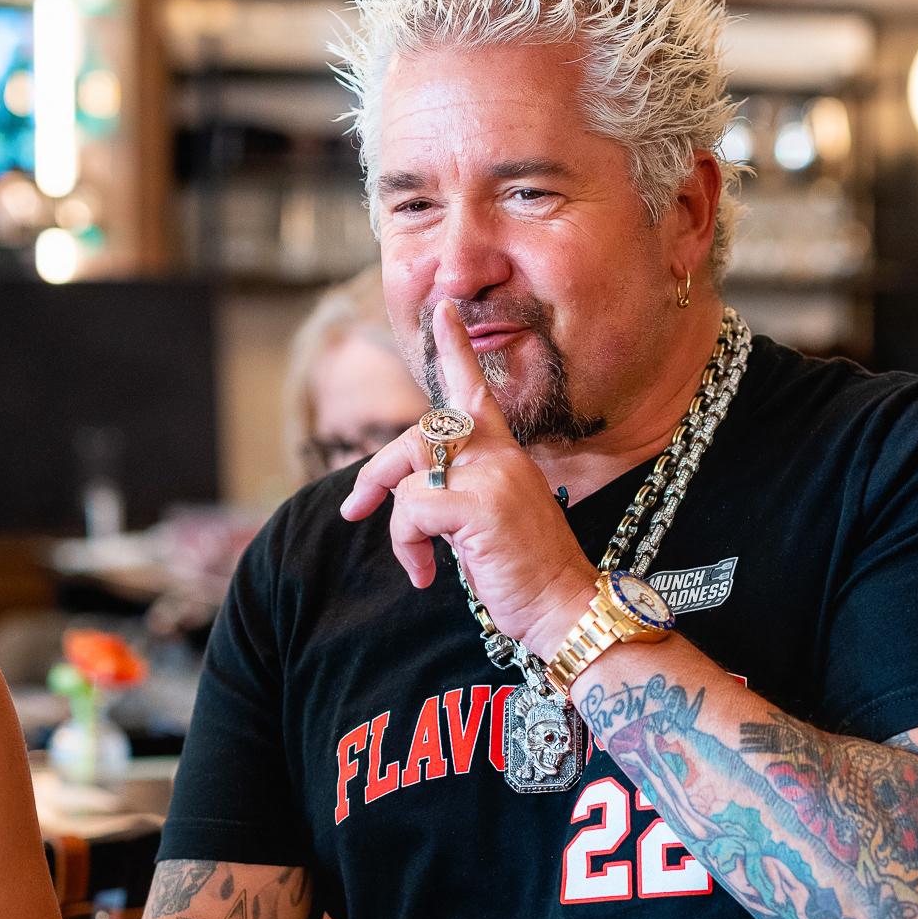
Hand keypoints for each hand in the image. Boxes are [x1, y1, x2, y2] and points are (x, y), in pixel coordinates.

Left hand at [339, 297, 597, 660]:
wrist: (564, 608)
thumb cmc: (525, 573)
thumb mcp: (489, 521)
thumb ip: (458, 493)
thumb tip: (409, 493)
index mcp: (506, 454)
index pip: (475, 391)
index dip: (456, 349)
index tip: (443, 310)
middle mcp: (501, 455)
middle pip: (417, 434)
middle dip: (375, 472)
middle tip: (353, 508)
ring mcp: (492, 476)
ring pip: (409, 472)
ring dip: (396, 521)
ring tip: (415, 559)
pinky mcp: (479, 506)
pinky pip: (411, 508)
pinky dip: (406, 545)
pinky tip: (425, 573)